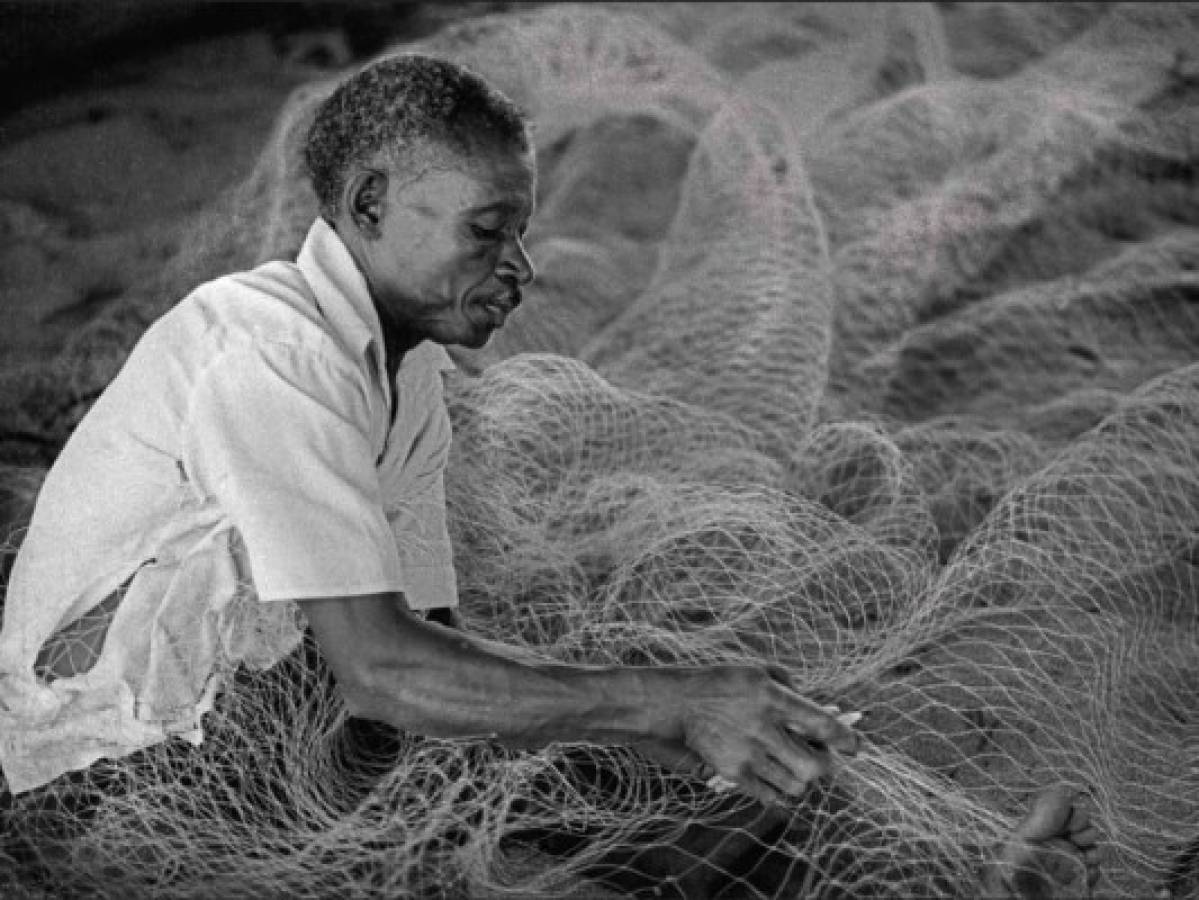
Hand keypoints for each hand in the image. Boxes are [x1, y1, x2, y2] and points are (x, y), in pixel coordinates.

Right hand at [669, 664, 859, 806]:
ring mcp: (747, 754)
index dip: (846, 739)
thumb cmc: (724, 683)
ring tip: (793, 765)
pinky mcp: (733, 772)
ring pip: (796, 785)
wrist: (679, 703)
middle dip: (824, 766)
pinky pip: (771, 796)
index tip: (854, 746)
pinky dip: (779, 789)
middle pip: (814, 767)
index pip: (822, 725)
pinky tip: (774, 774)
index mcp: (772, 698)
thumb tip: (821, 712)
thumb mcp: (759, 672)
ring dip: (802, 778)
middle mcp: (762, 729)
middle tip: (820, 758)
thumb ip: (792, 689)